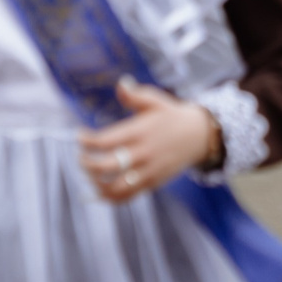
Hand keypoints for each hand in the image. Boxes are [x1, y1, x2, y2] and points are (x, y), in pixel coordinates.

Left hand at [80, 81, 219, 201]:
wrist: (200, 135)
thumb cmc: (173, 116)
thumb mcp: (155, 101)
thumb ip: (134, 95)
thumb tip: (121, 84)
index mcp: (139, 132)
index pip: (104, 141)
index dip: (86, 141)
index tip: (80, 136)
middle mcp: (142, 153)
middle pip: (106, 167)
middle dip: (87, 165)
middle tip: (82, 159)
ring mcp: (148, 171)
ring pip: (116, 187)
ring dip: (98, 185)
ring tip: (91, 177)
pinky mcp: (153, 182)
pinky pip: (129, 196)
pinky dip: (112, 198)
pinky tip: (102, 192)